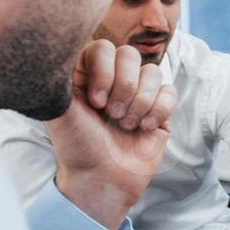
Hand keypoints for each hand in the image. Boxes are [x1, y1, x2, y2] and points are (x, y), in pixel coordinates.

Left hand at [47, 40, 177, 229]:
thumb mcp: (59, 108)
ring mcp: (138, 95)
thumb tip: (66, 48)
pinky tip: (144, 128)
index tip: (94, 101)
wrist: (101, 181)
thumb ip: (61, 75)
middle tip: (111, 114)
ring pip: (153, 72)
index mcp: (86, 75)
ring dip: (140, 101)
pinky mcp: (159, 111)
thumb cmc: (76, 147)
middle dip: (124, 86)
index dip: (104, 71)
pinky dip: (158, 110)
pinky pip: (170, 92)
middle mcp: (113, 81)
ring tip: (126, 125)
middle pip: (131, 54)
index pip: (103, 47)